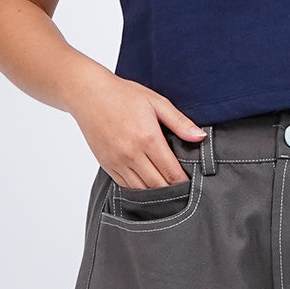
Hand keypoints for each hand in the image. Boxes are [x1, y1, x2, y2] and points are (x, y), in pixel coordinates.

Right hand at [69, 75, 206, 188]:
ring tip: (168, 191)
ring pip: (141, 190)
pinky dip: (138, 189)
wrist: (89, 95)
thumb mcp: (157, 102)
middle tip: (184, 192)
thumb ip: (180, 122)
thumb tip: (200, 137)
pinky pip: (125, 186)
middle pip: (158, 185)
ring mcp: (117, 162)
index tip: (193, 184)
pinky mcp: (106, 165)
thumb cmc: (124, 95)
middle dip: (173, 191)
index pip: (171, 172)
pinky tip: (148, 186)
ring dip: (156, 193)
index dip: (184, 182)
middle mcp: (132, 154)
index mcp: (148, 138)